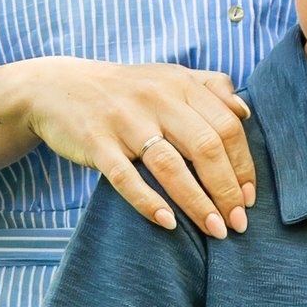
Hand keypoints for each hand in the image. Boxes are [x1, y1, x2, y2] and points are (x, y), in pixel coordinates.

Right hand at [20, 59, 255, 236]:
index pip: (227, 126)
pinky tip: (168, 223)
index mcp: (180, 83)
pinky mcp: (95, 141)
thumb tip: (245, 113)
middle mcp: (156, 97)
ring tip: (216, 230)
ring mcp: (124, 119)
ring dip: (197, 202)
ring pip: (170, 165)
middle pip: (205, 146)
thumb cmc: (126, 91)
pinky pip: (125, 177)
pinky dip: (148, 202)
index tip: (250, 198)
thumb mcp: (169, 77)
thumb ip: (210, 86)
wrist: (57, 87)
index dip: (243, 166)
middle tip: (239, 223)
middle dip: (228, 190)